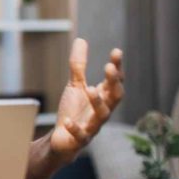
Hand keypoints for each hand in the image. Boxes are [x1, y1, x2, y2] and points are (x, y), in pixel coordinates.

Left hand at [49, 38, 124, 158]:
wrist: (62, 139)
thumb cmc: (73, 111)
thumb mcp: (75, 86)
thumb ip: (79, 66)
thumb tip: (81, 39)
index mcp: (103, 98)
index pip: (114, 82)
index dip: (117, 68)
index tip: (117, 52)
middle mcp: (102, 111)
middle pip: (115, 97)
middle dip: (114, 83)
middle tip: (109, 68)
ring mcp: (93, 126)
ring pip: (102, 116)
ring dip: (98, 103)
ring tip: (90, 89)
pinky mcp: (80, 139)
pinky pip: (81, 135)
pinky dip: (76, 128)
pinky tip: (68, 121)